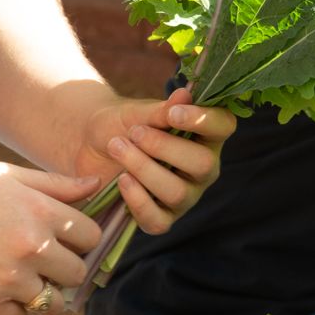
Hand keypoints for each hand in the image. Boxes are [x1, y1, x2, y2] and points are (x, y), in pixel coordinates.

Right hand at [0, 161, 103, 314]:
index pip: (91, 236)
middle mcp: (31, 247)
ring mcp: (9, 278)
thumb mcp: (7, 176)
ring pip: (53, 301)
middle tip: (46, 259)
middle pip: (78, 273)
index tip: (67, 237)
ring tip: (20, 273)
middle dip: (66, 267)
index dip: (81, 237)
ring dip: (43, 290)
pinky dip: (14, 308)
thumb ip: (56, 185)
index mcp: (40, 211)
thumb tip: (98, 188)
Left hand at [75, 87, 236, 233]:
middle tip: (134, 132)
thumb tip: (185, 94)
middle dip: (164, 147)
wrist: (90, 146)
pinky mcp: (163, 218)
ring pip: (177, 192)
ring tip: (118, 148)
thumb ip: (160, 110)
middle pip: (203, 164)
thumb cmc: (122, 124)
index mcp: (205, 135)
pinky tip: (121, 180)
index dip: (203, 120)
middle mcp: (203, 168)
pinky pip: (158, 220)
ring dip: (143, 168)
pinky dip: (137, 200)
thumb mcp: (136, 113)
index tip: (173, 114)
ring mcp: (186, 196)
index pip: (224, 126)